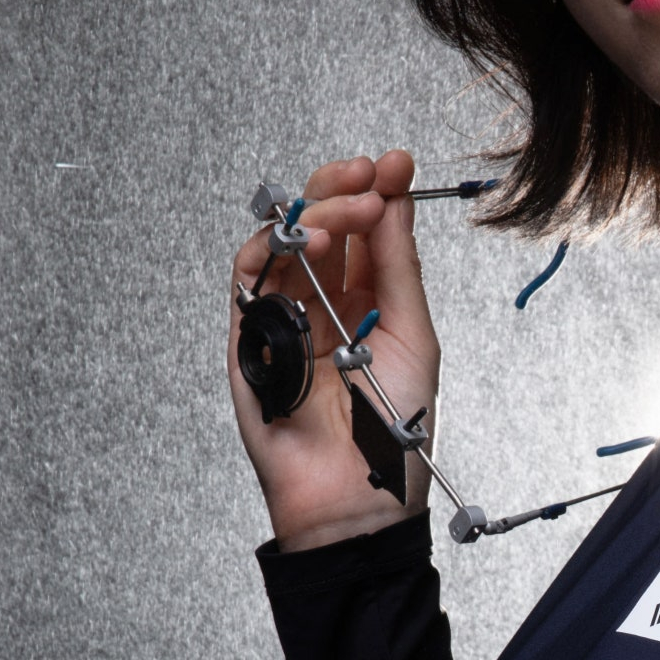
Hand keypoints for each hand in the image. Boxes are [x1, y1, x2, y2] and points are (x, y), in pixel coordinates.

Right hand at [226, 149, 442, 550]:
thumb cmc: (394, 431)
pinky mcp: (246, 341)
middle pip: (316, 228)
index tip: (397, 162)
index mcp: (364, 303)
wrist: (359, 498)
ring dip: (316, 215)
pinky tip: (307, 240)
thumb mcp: (413, 335)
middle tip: (370, 173)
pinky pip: (246, 281)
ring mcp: (281, 321)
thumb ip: (398, 267)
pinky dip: (271, 250)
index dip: (376, 192)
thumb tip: (396, 199)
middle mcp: (320, 306)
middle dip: (342, 190)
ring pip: (281, 245)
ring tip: (353, 208)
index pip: (362, 233)